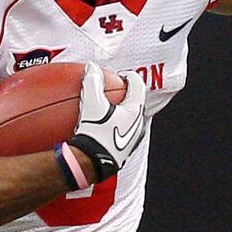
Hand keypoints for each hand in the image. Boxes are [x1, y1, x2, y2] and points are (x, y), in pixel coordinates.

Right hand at [70, 63, 147, 182]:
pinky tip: (100, 125)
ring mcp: (133, 138)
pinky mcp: (125, 149)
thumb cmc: (95, 133)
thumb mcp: (91, 102)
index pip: (137, 84)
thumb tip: (92, 68)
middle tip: (110, 89)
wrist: (91, 163)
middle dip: (123, 93)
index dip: (127, 75)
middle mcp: (139, 124)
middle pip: (134, 101)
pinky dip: (114, 123)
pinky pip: (122, 130)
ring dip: (119, 109)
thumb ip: (92, 80)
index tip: (118, 74)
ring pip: (129, 117)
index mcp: (136, 110)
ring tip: (105, 107)